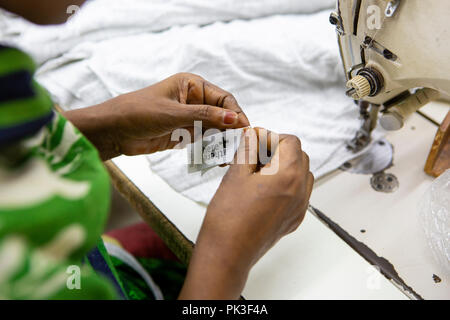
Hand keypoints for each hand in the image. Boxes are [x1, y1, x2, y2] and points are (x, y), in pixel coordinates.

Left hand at [63, 73, 249, 159]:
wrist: (114, 131)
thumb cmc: (138, 112)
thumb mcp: (173, 114)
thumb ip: (204, 116)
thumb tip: (234, 119)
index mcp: (192, 85)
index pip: (223, 98)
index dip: (235, 112)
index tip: (245, 128)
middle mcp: (194, 99)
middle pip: (222, 113)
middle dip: (233, 128)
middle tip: (243, 144)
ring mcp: (190, 117)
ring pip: (216, 128)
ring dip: (225, 140)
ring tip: (234, 153)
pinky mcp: (185, 133)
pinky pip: (206, 140)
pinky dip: (214, 148)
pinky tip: (221, 157)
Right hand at [179, 128, 313, 299]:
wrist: (227, 254)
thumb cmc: (228, 218)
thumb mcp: (236, 174)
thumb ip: (248, 149)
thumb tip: (253, 134)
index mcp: (288, 176)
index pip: (291, 142)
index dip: (271, 138)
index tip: (255, 143)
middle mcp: (300, 192)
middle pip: (300, 156)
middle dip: (279, 151)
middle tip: (254, 157)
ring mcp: (299, 208)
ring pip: (302, 175)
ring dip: (285, 167)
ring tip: (258, 174)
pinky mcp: (293, 220)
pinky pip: (299, 193)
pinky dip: (286, 184)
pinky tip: (263, 191)